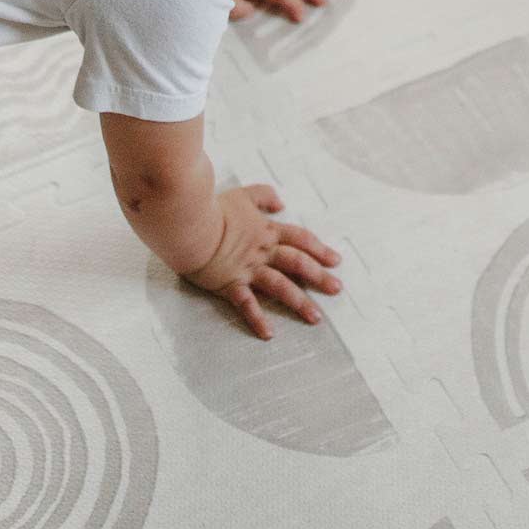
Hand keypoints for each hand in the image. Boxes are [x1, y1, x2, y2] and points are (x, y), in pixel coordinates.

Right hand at [179, 185, 342, 340]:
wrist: (190, 221)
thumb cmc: (213, 207)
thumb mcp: (241, 194)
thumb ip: (262, 195)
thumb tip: (281, 202)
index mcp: (266, 230)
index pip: (299, 239)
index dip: (319, 249)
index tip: (336, 261)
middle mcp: (262, 251)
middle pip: (297, 263)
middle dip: (319, 277)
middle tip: (337, 289)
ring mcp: (247, 269)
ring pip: (280, 286)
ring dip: (299, 302)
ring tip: (316, 318)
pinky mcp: (230, 283)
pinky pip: (247, 304)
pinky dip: (257, 319)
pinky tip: (268, 333)